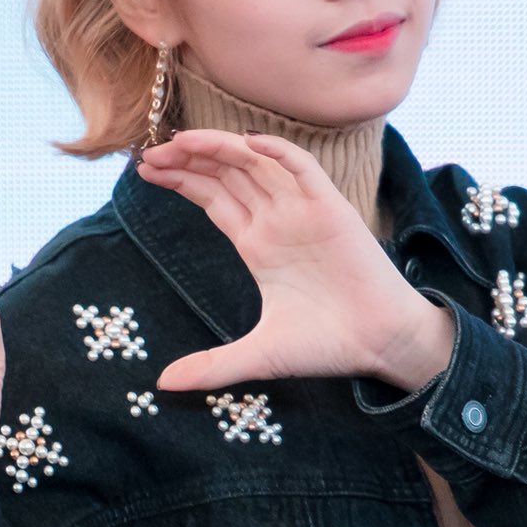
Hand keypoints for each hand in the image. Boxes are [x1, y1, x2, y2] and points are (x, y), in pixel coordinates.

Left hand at [134, 129, 453, 392]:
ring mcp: (303, 211)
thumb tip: (163, 385)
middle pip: (226, 173)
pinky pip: (304, 170)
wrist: (380, 344)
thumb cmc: (327, 346)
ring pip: (257, 163)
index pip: (213, 198)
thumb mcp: (257, 356)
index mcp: (258, 246)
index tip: (145, 171)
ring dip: (220, 148)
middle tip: (149, 153)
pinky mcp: (331, 209)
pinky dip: (279, 152)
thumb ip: (210, 366)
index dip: (181, 180)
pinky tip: (249, 144)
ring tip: (181, 141)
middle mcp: (277, 221)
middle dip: (188, 159)